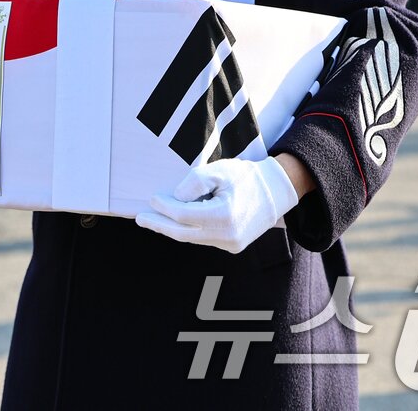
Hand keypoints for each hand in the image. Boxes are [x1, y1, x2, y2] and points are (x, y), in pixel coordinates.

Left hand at [134, 156, 299, 253]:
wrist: (276, 192)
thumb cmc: (247, 178)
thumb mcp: (219, 171)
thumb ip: (194, 184)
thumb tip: (174, 198)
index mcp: (224, 216)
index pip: (183, 215)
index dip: (164, 207)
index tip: (151, 198)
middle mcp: (227, 235)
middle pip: (183, 233)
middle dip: (159, 225)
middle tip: (141, 218)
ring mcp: (231, 244)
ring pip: (193, 238)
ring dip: (173, 228)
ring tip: (155, 219)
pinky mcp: (233, 246)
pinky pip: (204, 239)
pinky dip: (189, 230)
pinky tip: (177, 223)